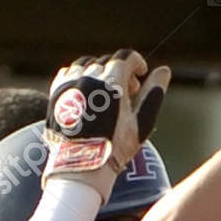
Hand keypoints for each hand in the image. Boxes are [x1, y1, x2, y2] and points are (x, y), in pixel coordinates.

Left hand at [44, 50, 169, 197]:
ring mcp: (69, 84)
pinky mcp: (56, 92)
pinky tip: (88, 93)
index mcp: (111, 83)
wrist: (82, 163)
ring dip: (100, 73)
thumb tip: (164, 70)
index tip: (141, 75)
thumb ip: (153, 92)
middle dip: (121, 72)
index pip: (126, 57)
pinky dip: (81, 77)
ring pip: (87, 65)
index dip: (138, 63)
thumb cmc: (116, 146)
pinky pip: (69, 73)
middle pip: (108, 62)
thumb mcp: (142, 121)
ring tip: (107, 93)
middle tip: (129, 92)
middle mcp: (88, 78)